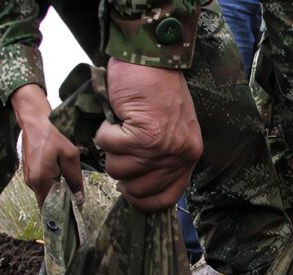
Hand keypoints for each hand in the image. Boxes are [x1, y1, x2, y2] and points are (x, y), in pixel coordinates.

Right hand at [11, 84, 83, 207]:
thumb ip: (74, 179)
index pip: (51, 207)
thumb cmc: (53, 135)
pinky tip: (61, 179)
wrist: (35, 122)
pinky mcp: (28, 173)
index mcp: (41, 179)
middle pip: (48, 202)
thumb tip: (79, 199)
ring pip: (45, 194)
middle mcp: (31, 182)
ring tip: (70, 189)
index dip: (63, 213)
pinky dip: (51, 186)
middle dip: (61, 204)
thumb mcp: (70, 156)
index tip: (75, 215)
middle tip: (76, 203)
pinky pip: (41, 186)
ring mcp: (28, 178)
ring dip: (56, 194)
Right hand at [94, 59, 202, 211]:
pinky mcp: (143, 134)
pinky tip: (116, 117)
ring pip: (118, 170)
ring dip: (111, 148)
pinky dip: (104, 131)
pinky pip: (108, 146)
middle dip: (121, 169)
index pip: (165, 199)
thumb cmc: (157, 89)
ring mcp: (162, 147)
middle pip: (136, 189)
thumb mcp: (171, 129)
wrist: (152, 57)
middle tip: (123, 145)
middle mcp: (179, 156)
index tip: (128, 186)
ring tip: (121, 126)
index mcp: (188, 157)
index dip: (141, 198)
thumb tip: (135, 186)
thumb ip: (162, 158)